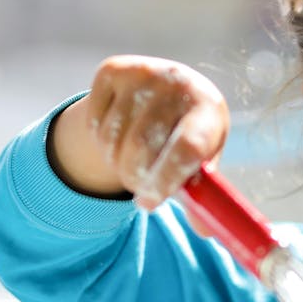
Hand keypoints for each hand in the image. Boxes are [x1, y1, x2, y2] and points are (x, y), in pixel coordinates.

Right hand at [54, 55, 228, 209]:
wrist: (169, 91)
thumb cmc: (187, 138)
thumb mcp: (200, 163)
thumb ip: (201, 197)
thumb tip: (205, 232)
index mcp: (208, 109)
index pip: (187, 147)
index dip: (165, 180)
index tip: (150, 202)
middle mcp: (179, 81)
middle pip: (142, 146)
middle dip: (135, 178)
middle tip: (140, 189)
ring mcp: (145, 71)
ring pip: (113, 138)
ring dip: (116, 162)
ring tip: (131, 162)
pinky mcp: (114, 69)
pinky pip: (94, 122)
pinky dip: (100, 141)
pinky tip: (118, 136)